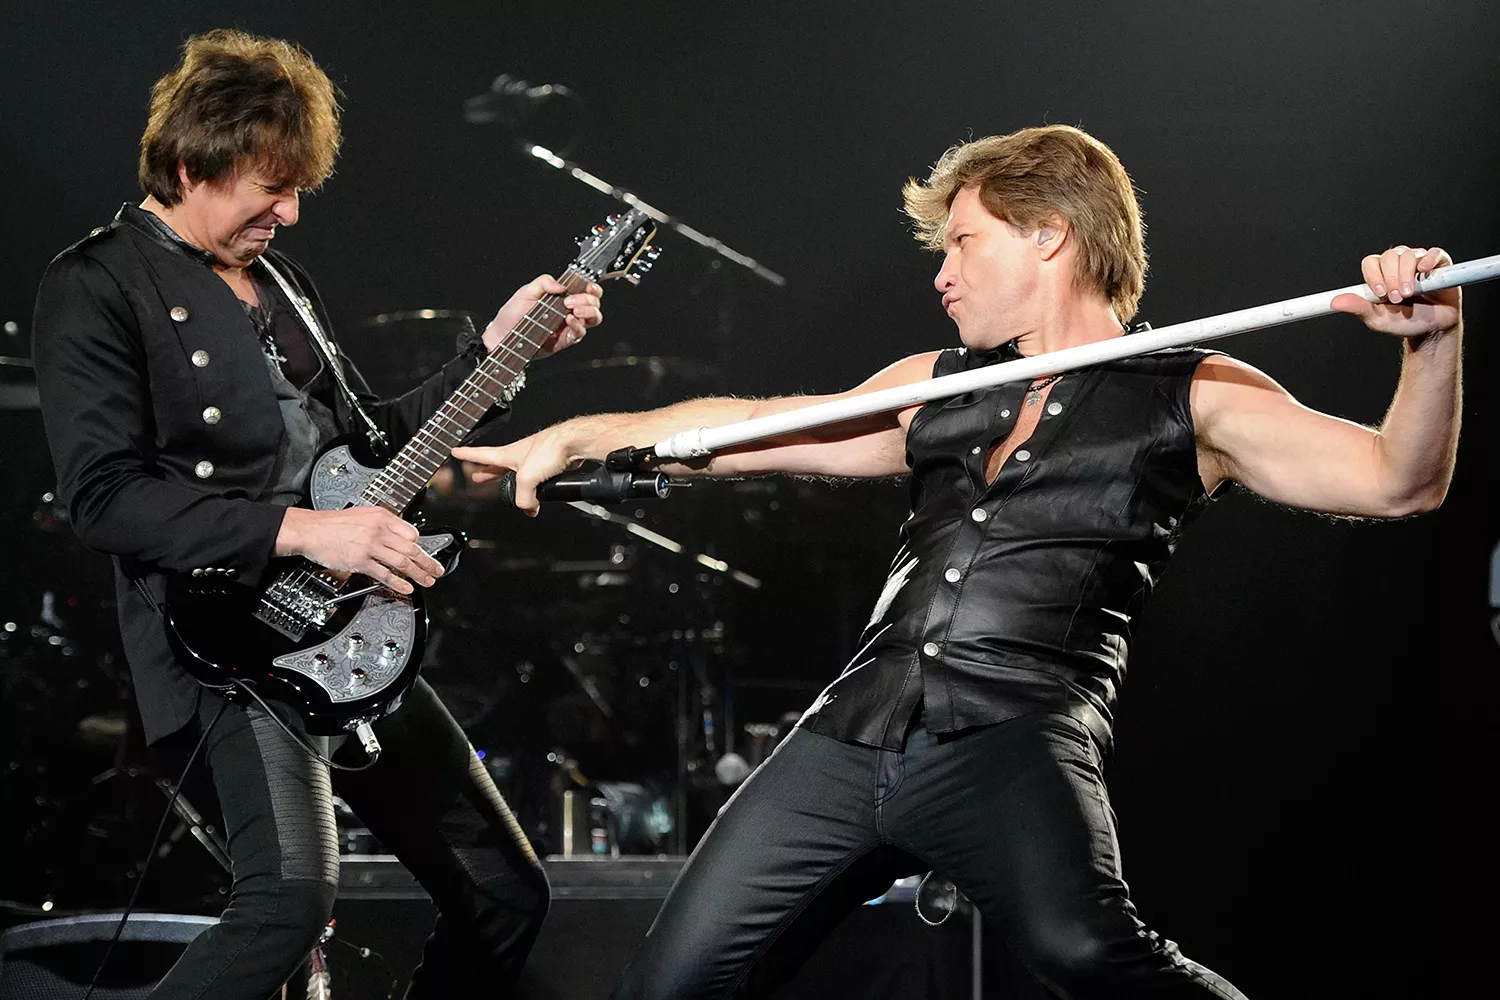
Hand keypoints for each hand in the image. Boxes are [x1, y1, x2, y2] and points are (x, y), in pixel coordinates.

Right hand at [275, 506, 444, 594]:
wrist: (310, 530)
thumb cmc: (332, 524)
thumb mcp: (362, 514)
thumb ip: (382, 524)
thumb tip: (400, 536)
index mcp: (381, 516)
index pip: (411, 531)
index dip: (420, 545)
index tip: (425, 553)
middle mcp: (379, 530)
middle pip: (411, 548)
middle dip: (428, 562)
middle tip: (437, 570)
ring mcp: (370, 546)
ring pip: (402, 562)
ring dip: (418, 574)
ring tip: (427, 581)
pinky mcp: (361, 561)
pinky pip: (385, 574)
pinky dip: (398, 583)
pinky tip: (407, 588)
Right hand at [452, 424, 578, 515]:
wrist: (573, 442)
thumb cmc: (550, 448)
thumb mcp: (528, 478)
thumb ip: (524, 497)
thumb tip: (529, 508)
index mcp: (508, 454)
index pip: (482, 455)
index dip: (467, 454)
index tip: (456, 451)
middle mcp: (520, 455)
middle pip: (498, 465)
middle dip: (487, 472)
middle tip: (477, 475)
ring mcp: (535, 458)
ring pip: (519, 473)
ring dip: (512, 482)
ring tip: (510, 490)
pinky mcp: (550, 464)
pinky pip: (538, 479)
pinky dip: (534, 487)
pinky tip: (538, 494)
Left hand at [483, 274, 603, 356]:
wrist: (502, 336)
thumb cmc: (512, 314)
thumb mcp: (526, 291)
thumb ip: (544, 282)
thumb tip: (561, 284)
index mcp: (561, 297)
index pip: (586, 291)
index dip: (593, 288)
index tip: (589, 287)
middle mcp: (568, 311)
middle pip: (594, 304)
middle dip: (588, 300)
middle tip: (571, 301)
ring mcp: (568, 326)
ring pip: (593, 319)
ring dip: (588, 312)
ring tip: (574, 310)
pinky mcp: (565, 340)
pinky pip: (580, 333)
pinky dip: (578, 326)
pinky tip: (568, 320)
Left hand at [1331, 246, 1460, 338]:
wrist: (1432, 329)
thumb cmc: (1404, 322)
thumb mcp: (1378, 318)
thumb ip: (1358, 308)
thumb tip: (1335, 302)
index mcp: (1381, 274)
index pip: (1371, 263)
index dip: (1374, 276)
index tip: (1380, 293)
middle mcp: (1398, 264)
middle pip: (1389, 257)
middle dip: (1391, 278)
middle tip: (1397, 298)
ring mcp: (1419, 262)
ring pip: (1408, 255)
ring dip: (1406, 275)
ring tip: (1410, 293)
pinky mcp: (1439, 264)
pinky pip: (1433, 253)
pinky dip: (1428, 260)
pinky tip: (1424, 271)